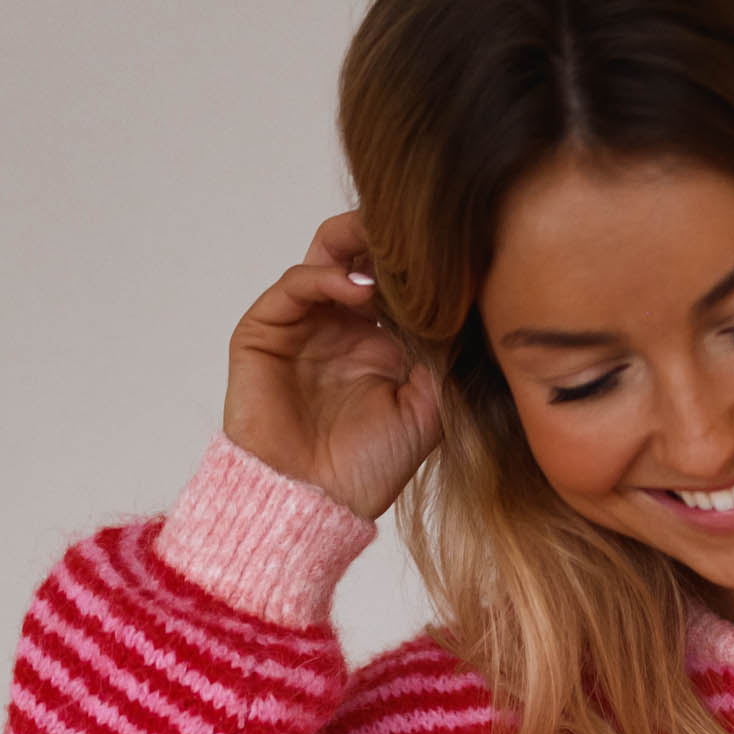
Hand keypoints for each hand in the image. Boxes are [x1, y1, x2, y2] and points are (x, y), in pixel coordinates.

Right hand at [223, 213, 443, 520]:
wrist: (314, 503)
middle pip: (361, 256)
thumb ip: (444, 359)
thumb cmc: (367, 470)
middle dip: (390, 239)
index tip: (456, 252)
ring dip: (360, 245)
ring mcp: (301, 324)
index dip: (422, 264)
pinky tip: (360, 288)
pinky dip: (327, 277)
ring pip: (327, 257)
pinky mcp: (265, 330)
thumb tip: (468, 308)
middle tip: (423, 231)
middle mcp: (339, 326)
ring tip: (393, 251)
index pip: (398, 282)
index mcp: (377, 341)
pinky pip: (295, 286)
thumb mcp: (427, 410)